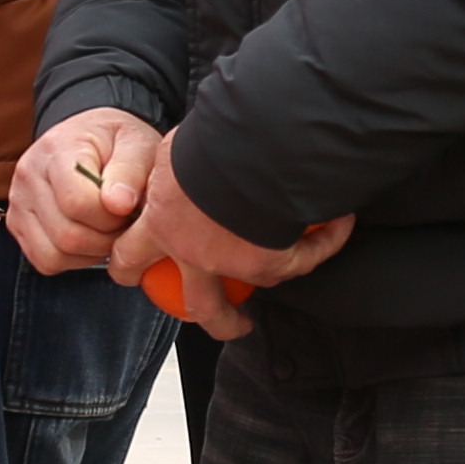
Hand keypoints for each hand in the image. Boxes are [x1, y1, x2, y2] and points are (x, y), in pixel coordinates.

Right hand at [7, 110, 162, 273]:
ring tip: (107, 229)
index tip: (128, 208)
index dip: (112, 218)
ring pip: (53, 256)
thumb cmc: (116, 142)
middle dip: (105, 239)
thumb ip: (131, 171)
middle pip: (66, 236)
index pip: (77, 203)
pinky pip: (45, 261)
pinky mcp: (17, 224)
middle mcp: (28, 174)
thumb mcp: (136, 143)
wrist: (90, 137)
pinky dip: (73, 259)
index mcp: (57, 148)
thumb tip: (120, 204)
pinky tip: (90, 236)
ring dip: (90, 253)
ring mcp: (18, 202)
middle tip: (123, 223)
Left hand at [115, 129, 353, 335]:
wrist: (239, 147)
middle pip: (193, 302)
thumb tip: (184, 163)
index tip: (128, 270)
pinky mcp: (272, 262)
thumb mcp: (175, 149)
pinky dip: (323, 242)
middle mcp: (195, 252)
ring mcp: (234, 264)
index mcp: (162, 220)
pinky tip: (338, 226)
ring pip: (238, 305)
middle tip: (203, 321)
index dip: (126, 263)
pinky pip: (302, 258)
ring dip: (237, 320)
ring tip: (245, 323)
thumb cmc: (204, 140)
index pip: (131, 251)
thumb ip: (175, 169)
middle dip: (196, 317)